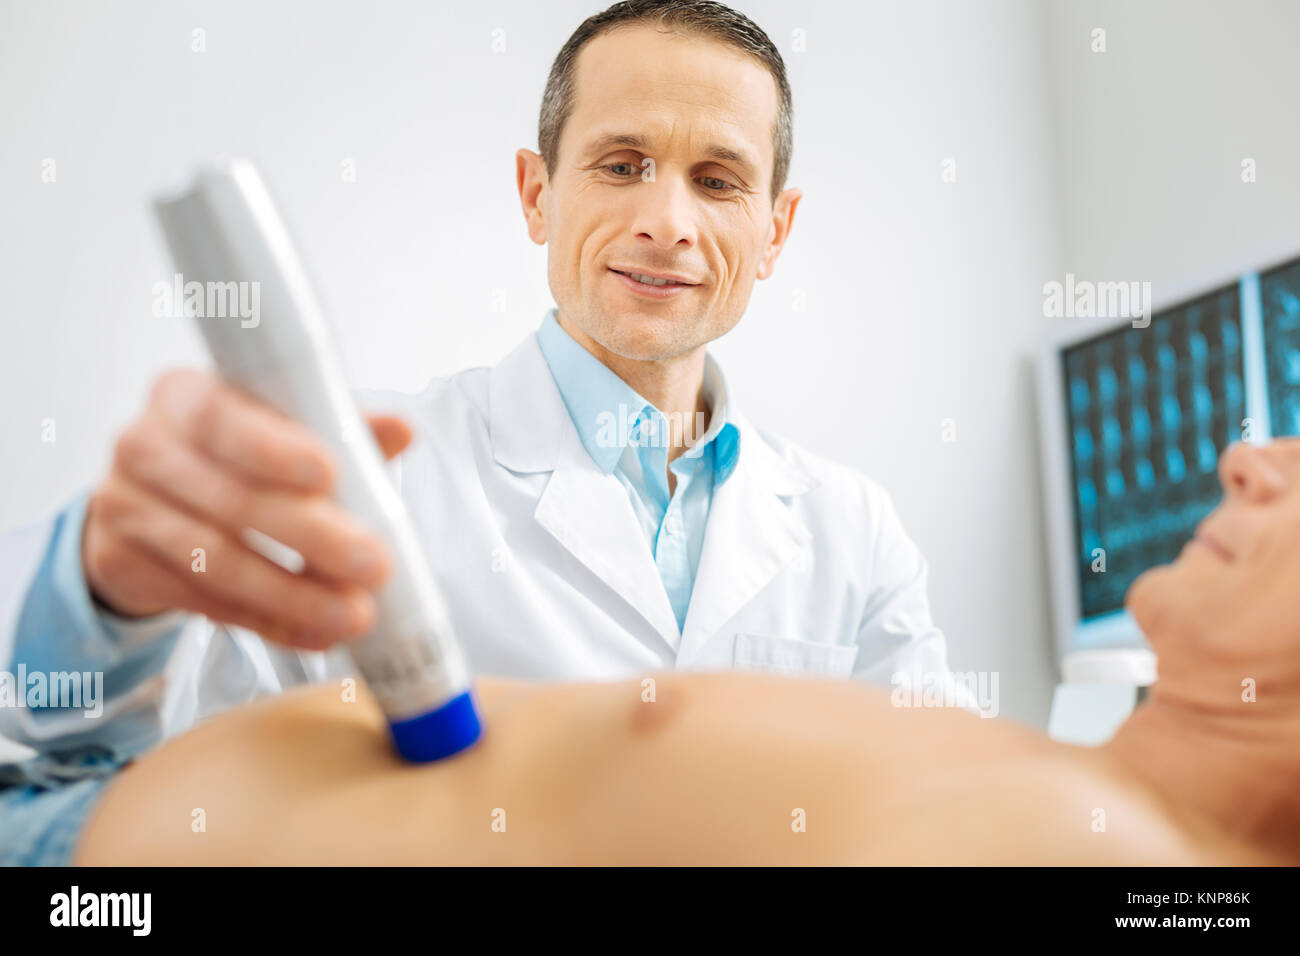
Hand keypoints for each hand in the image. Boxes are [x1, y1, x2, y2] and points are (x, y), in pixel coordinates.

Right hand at [82, 368, 413, 649]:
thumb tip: (401, 430)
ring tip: (354, 612)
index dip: (274, 450)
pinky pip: (204, 602)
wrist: (150, 505)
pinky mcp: (122, 564)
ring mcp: (125, 507)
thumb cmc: (234, 456)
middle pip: (231, 499)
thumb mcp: (283, 430)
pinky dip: (268, 622)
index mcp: (186, 395)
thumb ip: (340, 427)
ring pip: (216, 560)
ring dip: (294, 594)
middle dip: (311, 536)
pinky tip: (316, 632)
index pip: (223, 417)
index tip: (329, 476)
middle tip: (374, 563)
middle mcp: (145, 445)